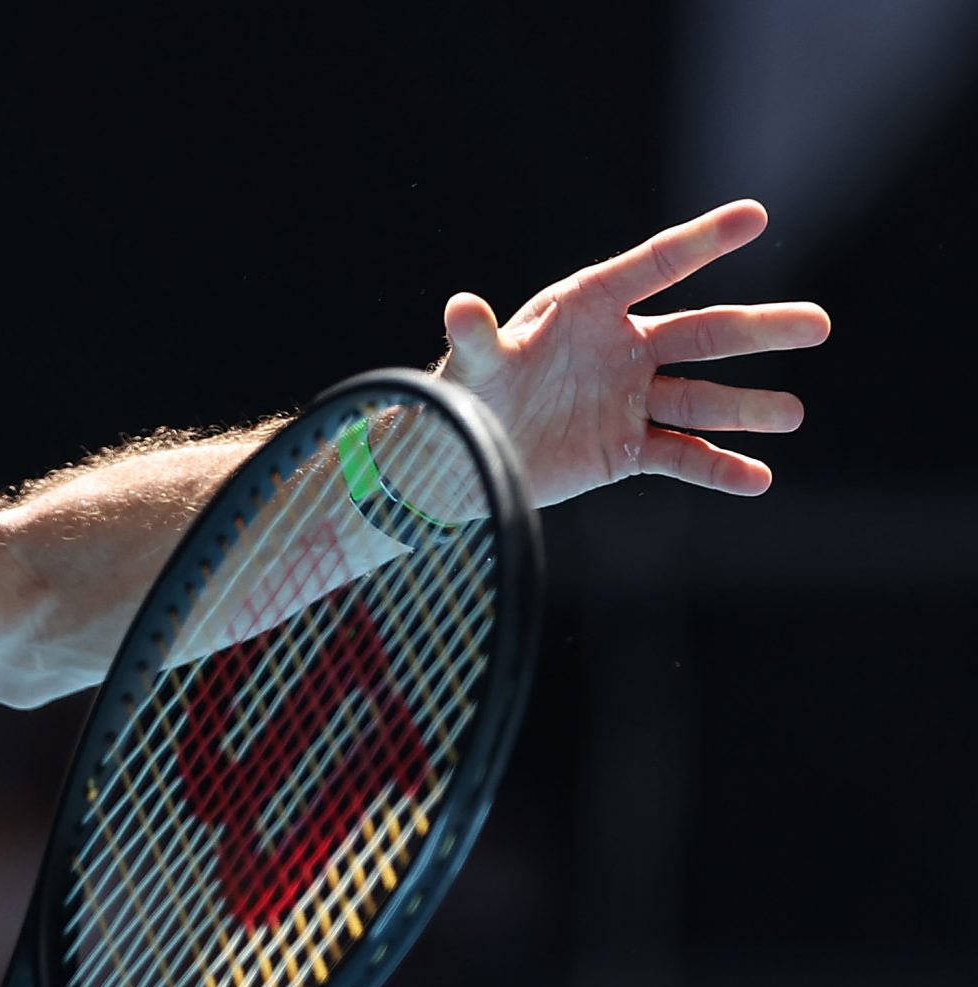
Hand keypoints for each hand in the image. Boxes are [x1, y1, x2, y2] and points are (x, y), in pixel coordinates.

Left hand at [437, 200, 830, 506]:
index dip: (701, 242)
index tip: (754, 216)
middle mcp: (623, 346)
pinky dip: (718, 468)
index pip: (654, 267)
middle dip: (759, 328)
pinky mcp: (627, 448)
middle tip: (817, 324)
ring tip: (793, 414)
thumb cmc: (469, 393)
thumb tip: (460, 306)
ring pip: (701, 399)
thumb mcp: (474, 364)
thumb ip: (477, 337)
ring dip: (747, 408)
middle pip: (702, 332)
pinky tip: (758, 478)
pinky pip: (681, 455)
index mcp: (590, 307)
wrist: (466, 454)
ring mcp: (630, 398)